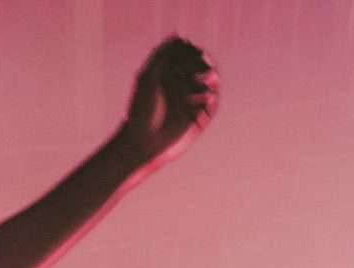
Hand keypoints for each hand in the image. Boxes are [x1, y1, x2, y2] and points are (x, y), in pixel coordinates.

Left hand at [117, 36, 218, 171]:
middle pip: (203, 65)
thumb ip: (161, 58)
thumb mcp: (147, 80)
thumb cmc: (139, 113)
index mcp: (169, 75)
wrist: (141, 145)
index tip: (186, 53)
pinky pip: (213, 102)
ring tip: (202, 79)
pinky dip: (211, 95)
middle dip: (202, 62)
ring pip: (211, 81)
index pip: (187, 54)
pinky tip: (201, 97)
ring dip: (210, 76)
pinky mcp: (200, 117)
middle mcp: (183, 86)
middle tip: (198, 67)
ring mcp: (192, 100)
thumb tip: (177, 36)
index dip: (190, 51)